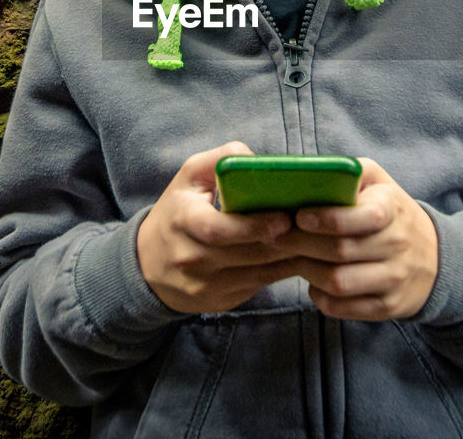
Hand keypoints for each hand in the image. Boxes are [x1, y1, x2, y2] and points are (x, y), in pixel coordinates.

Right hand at [137, 141, 296, 312]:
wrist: (148, 265)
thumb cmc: (177, 212)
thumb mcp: (188, 178)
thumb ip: (220, 159)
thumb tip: (257, 160)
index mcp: (184, 223)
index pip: (219, 230)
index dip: (254, 226)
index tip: (284, 218)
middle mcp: (192, 259)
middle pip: (247, 254)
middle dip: (284, 242)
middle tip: (313, 228)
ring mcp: (206, 285)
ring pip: (258, 274)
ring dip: (289, 258)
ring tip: (314, 240)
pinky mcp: (220, 301)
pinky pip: (258, 287)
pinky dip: (281, 272)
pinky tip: (300, 256)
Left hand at [276, 158, 437, 320]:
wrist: (433, 257)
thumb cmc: (390, 213)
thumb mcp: (379, 182)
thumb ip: (350, 172)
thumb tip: (310, 173)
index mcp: (392, 209)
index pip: (360, 217)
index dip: (325, 219)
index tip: (298, 216)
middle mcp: (397, 245)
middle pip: (339, 251)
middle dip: (300, 244)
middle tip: (276, 237)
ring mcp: (394, 279)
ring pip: (338, 282)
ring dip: (307, 271)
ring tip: (294, 257)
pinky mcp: (387, 306)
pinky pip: (342, 307)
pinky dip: (319, 296)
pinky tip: (314, 281)